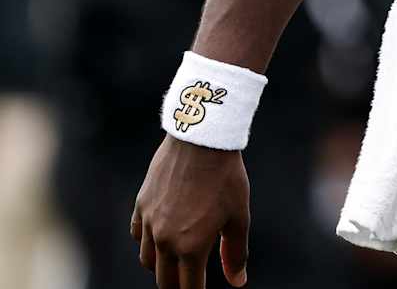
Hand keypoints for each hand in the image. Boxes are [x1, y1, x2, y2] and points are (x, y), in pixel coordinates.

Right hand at [131, 137, 249, 287]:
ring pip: (148, 261)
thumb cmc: (226, 178)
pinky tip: (162, 235)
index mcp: (191, 247)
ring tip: (178, 259)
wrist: (202, 140)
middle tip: (190, 281)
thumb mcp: (239, 216)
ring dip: (162, 265)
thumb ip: (236, 252)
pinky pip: (139, 236)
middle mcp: (165, 240)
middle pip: (165, 281)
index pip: (188, 288)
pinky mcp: (140, 206)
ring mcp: (149, 223)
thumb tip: (238, 281)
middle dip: (178, 285)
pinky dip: (148, 242)